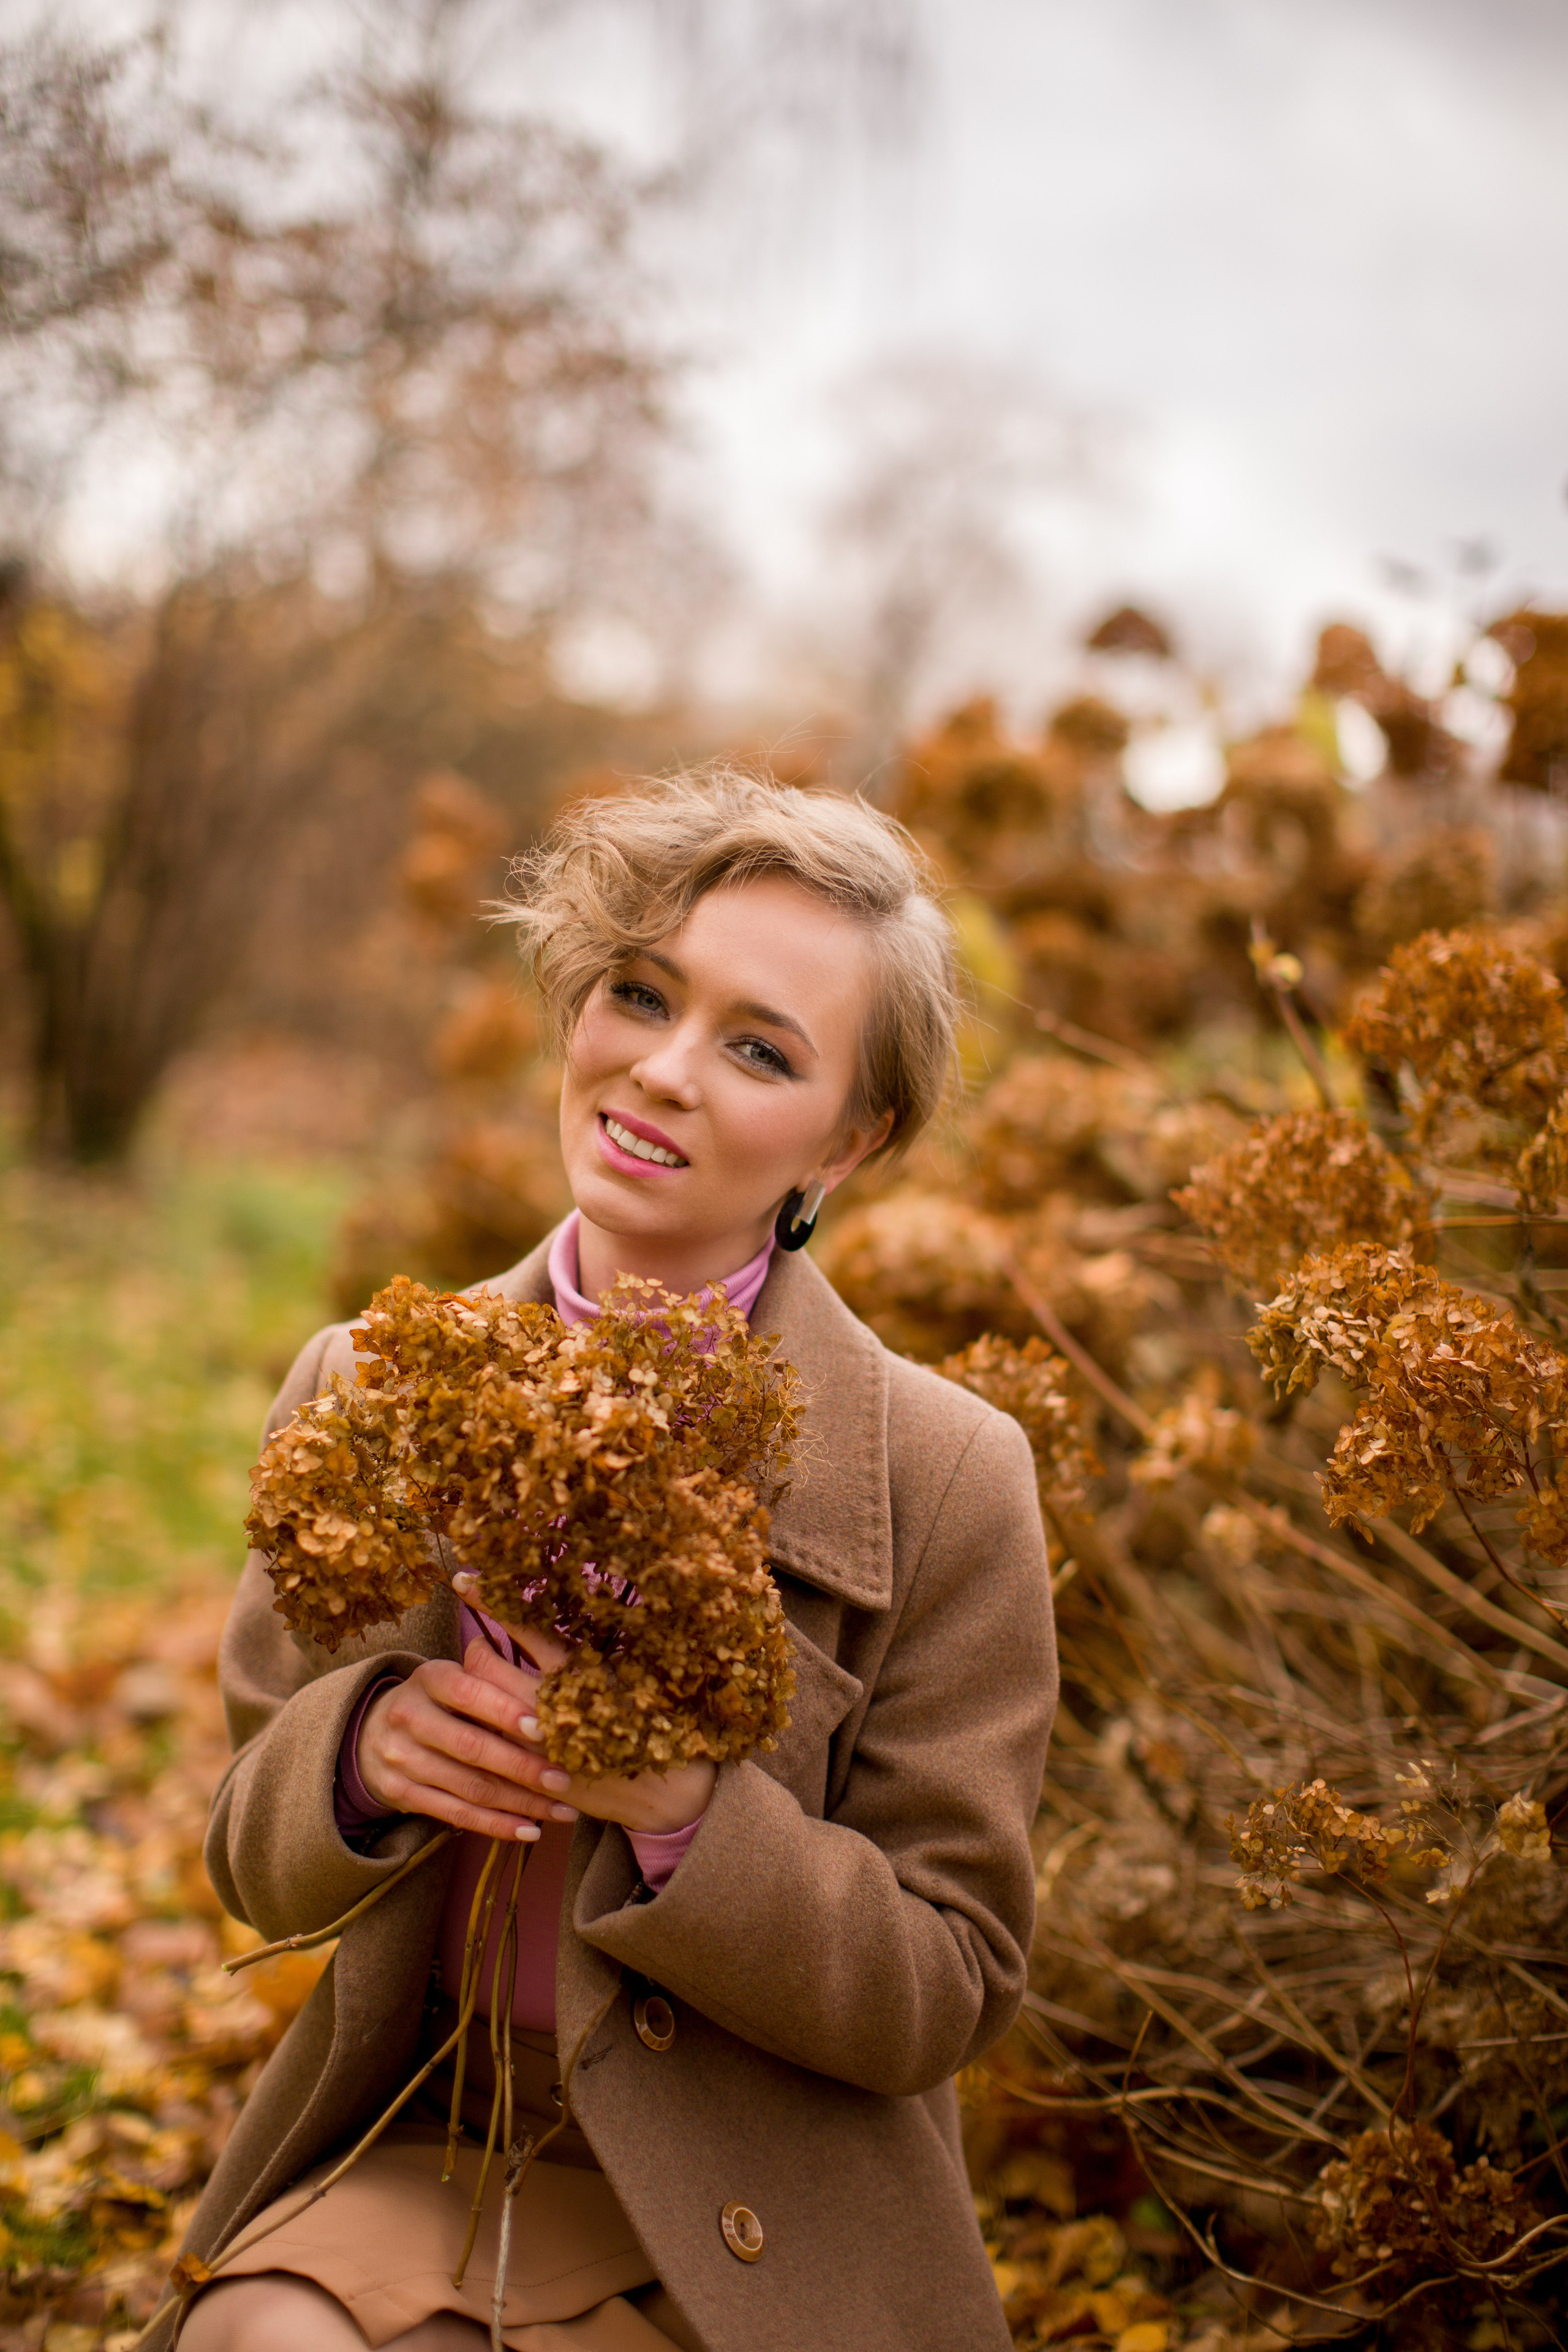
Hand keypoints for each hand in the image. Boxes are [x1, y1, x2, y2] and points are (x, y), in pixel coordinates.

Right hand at [356, 1636, 581, 1841]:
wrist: (371, 1733)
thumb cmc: (436, 1700)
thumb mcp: (453, 1676)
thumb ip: (491, 1674)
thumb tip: (547, 1673)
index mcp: (429, 1678)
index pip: (469, 1693)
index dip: (506, 1711)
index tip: (545, 1728)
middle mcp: (410, 1717)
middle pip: (472, 1747)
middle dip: (523, 1767)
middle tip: (564, 1780)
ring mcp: (402, 1759)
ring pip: (470, 1787)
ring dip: (521, 1802)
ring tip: (561, 1810)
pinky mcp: (401, 1794)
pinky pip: (456, 1814)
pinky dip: (496, 1825)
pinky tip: (529, 1830)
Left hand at [449, 1577, 715, 1837]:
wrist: (668, 1794)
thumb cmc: (655, 1722)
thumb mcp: (631, 1673)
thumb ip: (588, 1648)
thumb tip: (556, 1614)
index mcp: (578, 1675)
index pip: (522, 1629)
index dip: (490, 1601)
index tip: (462, 1580)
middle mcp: (549, 1708)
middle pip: (484, 1668)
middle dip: (476, 1648)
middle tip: (481, 1641)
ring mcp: (534, 1746)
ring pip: (477, 1708)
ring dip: (473, 1689)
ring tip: (483, 1679)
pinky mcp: (530, 1779)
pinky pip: (489, 1747)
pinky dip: (485, 1728)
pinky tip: (487, 1720)